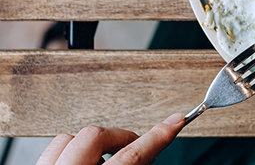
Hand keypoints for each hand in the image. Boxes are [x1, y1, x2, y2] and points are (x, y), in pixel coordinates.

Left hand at [36, 113, 184, 164]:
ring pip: (69, 138)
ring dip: (93, 144)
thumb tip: (150, 151)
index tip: (175, 122)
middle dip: (122, 138)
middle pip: (97, 135)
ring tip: (107, 159)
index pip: (132, 156)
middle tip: (137, 150)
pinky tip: (84, 162)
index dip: (158, 136)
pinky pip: (52, 150)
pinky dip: (70, 151)